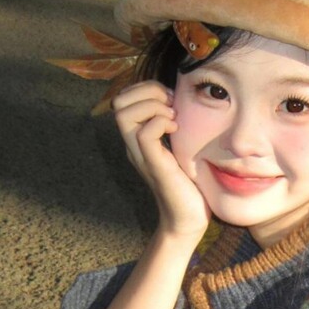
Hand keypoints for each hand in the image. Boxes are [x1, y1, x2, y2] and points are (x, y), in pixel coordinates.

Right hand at [113, 81, 209, 238]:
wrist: (187, 219)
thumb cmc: (189, 183)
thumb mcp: (180, 147)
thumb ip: (174, 127)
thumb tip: (183, 100)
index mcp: (137, 137)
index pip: (124, 98)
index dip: (146, 89)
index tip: (171, 100)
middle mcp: (133, 144)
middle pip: (119, 101)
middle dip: (147, 92)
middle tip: (171, 107)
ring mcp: (140, 155)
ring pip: (124, 114)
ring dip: (153, 107)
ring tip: (173, 119)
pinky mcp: (153, 166)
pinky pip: (144, 134)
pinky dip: (160, 123)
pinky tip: (176, 131)